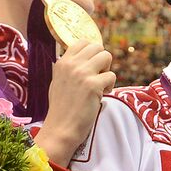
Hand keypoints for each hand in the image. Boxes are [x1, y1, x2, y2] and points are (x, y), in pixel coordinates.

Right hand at [34, 41, 115, 166]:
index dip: (92, 53)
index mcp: (62, 62)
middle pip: (98, 47)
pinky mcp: (93, 85)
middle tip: (98, 77)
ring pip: (107, 56)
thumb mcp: (59, 81)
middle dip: (102, 61)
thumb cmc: (61, 108)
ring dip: (107, 71)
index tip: (93, 67)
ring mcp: (82, 73)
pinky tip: (101, 96)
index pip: (83, 42)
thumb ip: (70, 68)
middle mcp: (71, 64)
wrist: (61, 128)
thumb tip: (86, 59)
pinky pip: (112, 76)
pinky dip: (110, 86)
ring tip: (100, 85)